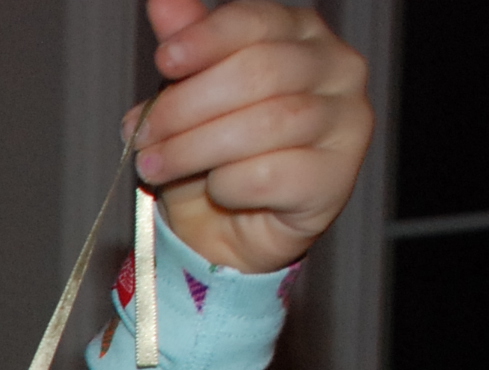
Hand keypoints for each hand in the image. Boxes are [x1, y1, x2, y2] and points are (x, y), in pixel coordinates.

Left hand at [131, 1, 372, 274]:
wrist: (230, 229)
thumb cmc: (213, 152)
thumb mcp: (190, 94)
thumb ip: (186, 45)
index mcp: (301, 32)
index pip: (255, 20)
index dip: (206, 39)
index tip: (166, 60)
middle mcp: (336, 68)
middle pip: (258, 72)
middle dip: (186, 107)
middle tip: (142, 136)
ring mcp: (346, 122)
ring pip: (265, 124)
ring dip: (194, 148)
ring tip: (154, 165)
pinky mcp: (337, 177)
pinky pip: (271, 175)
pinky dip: (229, 184)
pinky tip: (215, 188)